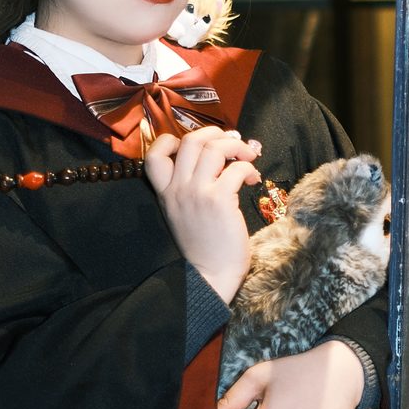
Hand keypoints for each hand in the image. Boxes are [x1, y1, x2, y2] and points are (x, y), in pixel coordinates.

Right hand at [144, 126, 261, 301]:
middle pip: (190, 140)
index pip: (154, 153)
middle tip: (233, 142)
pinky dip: (249, 168)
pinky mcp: (219, 200)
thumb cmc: (203, 245)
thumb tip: (219, 155)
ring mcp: (197, 192)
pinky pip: (237, 168)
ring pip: (214, 148)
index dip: (173, 140)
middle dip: (215, 133)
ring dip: (237, 147)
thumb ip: (191, 186)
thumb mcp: (184, 213)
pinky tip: (253, 179)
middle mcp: (177, 188)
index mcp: (165, 192)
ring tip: (249, 158)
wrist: (209, 275)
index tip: (198, 146)